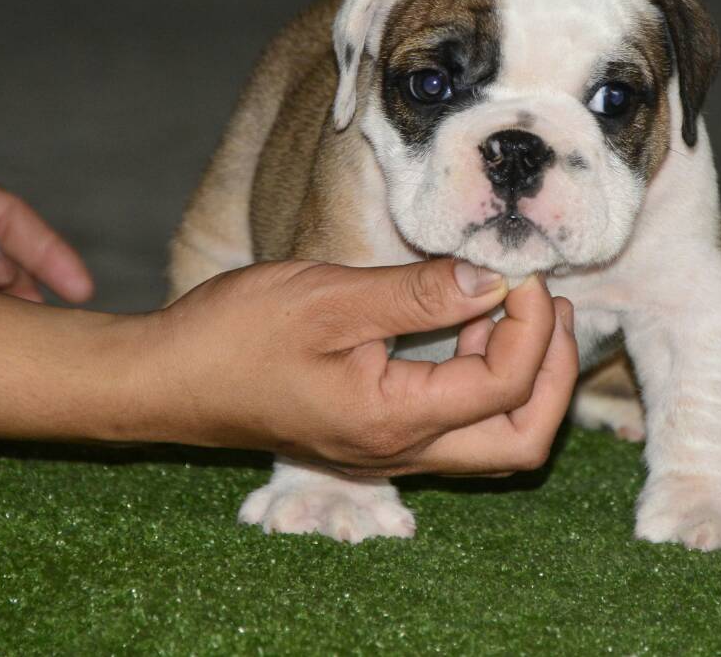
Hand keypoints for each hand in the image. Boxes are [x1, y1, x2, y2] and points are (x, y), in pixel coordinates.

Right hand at [146, 258, 578, 475]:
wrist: (165, 377)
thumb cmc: (234, 335)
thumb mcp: (330, 297)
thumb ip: (418, 292)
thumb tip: (495, 278)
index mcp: (395, 420)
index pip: (506, 385)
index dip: (532, 325)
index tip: (518, 270)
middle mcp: (400, 450)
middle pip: (520, 440)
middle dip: (554, 374)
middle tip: (549, 306)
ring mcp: (388, 450)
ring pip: (493, 439)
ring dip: (522, 377)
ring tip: (512, 305)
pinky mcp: (374, 435)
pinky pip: (455, 424)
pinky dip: (480, 378)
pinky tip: (462, 322)